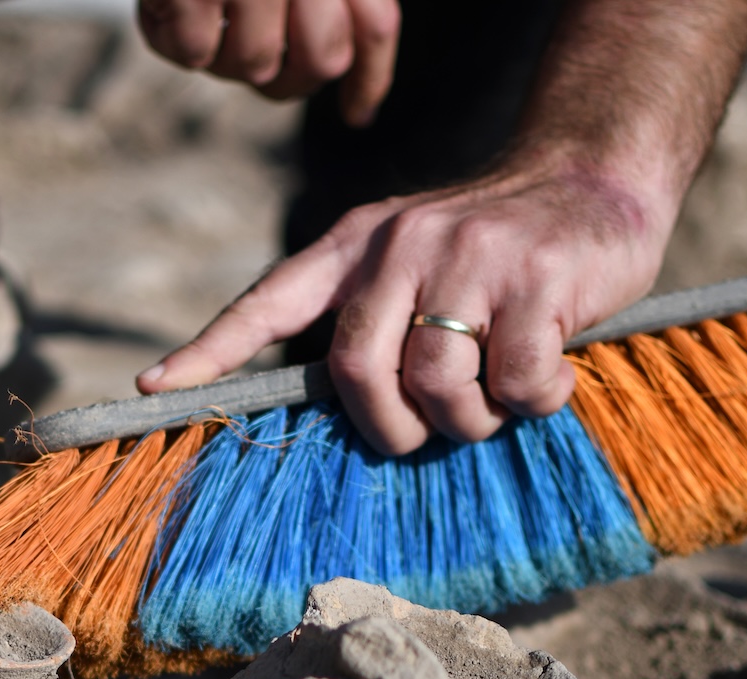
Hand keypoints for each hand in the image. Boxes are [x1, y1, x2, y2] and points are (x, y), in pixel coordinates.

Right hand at [136, 0, 398, 124]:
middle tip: (253, 44)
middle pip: (320, 62)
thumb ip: (341, 12)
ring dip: (222, 50)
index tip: (358, 114)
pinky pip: (193, 54)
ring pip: (252, 66)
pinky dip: (171, 33)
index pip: (371, 29)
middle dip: (288, 70)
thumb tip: (360, 112)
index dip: (370, 81)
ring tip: (200, 4)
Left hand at [136, 158, 678, 454]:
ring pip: (434, 384)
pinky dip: (534, 401)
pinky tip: (549, 378)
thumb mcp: (413, 260)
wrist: (594, 177)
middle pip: (355, 370)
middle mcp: (401, 246)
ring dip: (467, 421)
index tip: (152, 385)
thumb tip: (340, 415)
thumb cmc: (496, 247)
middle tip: (424, 433)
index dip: (208, 350)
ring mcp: (469, 260)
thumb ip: (369, 318)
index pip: (266, 300)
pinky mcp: (537, 280)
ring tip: (496, 402)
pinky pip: (516, 380)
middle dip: (387, 428)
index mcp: (356, 246)